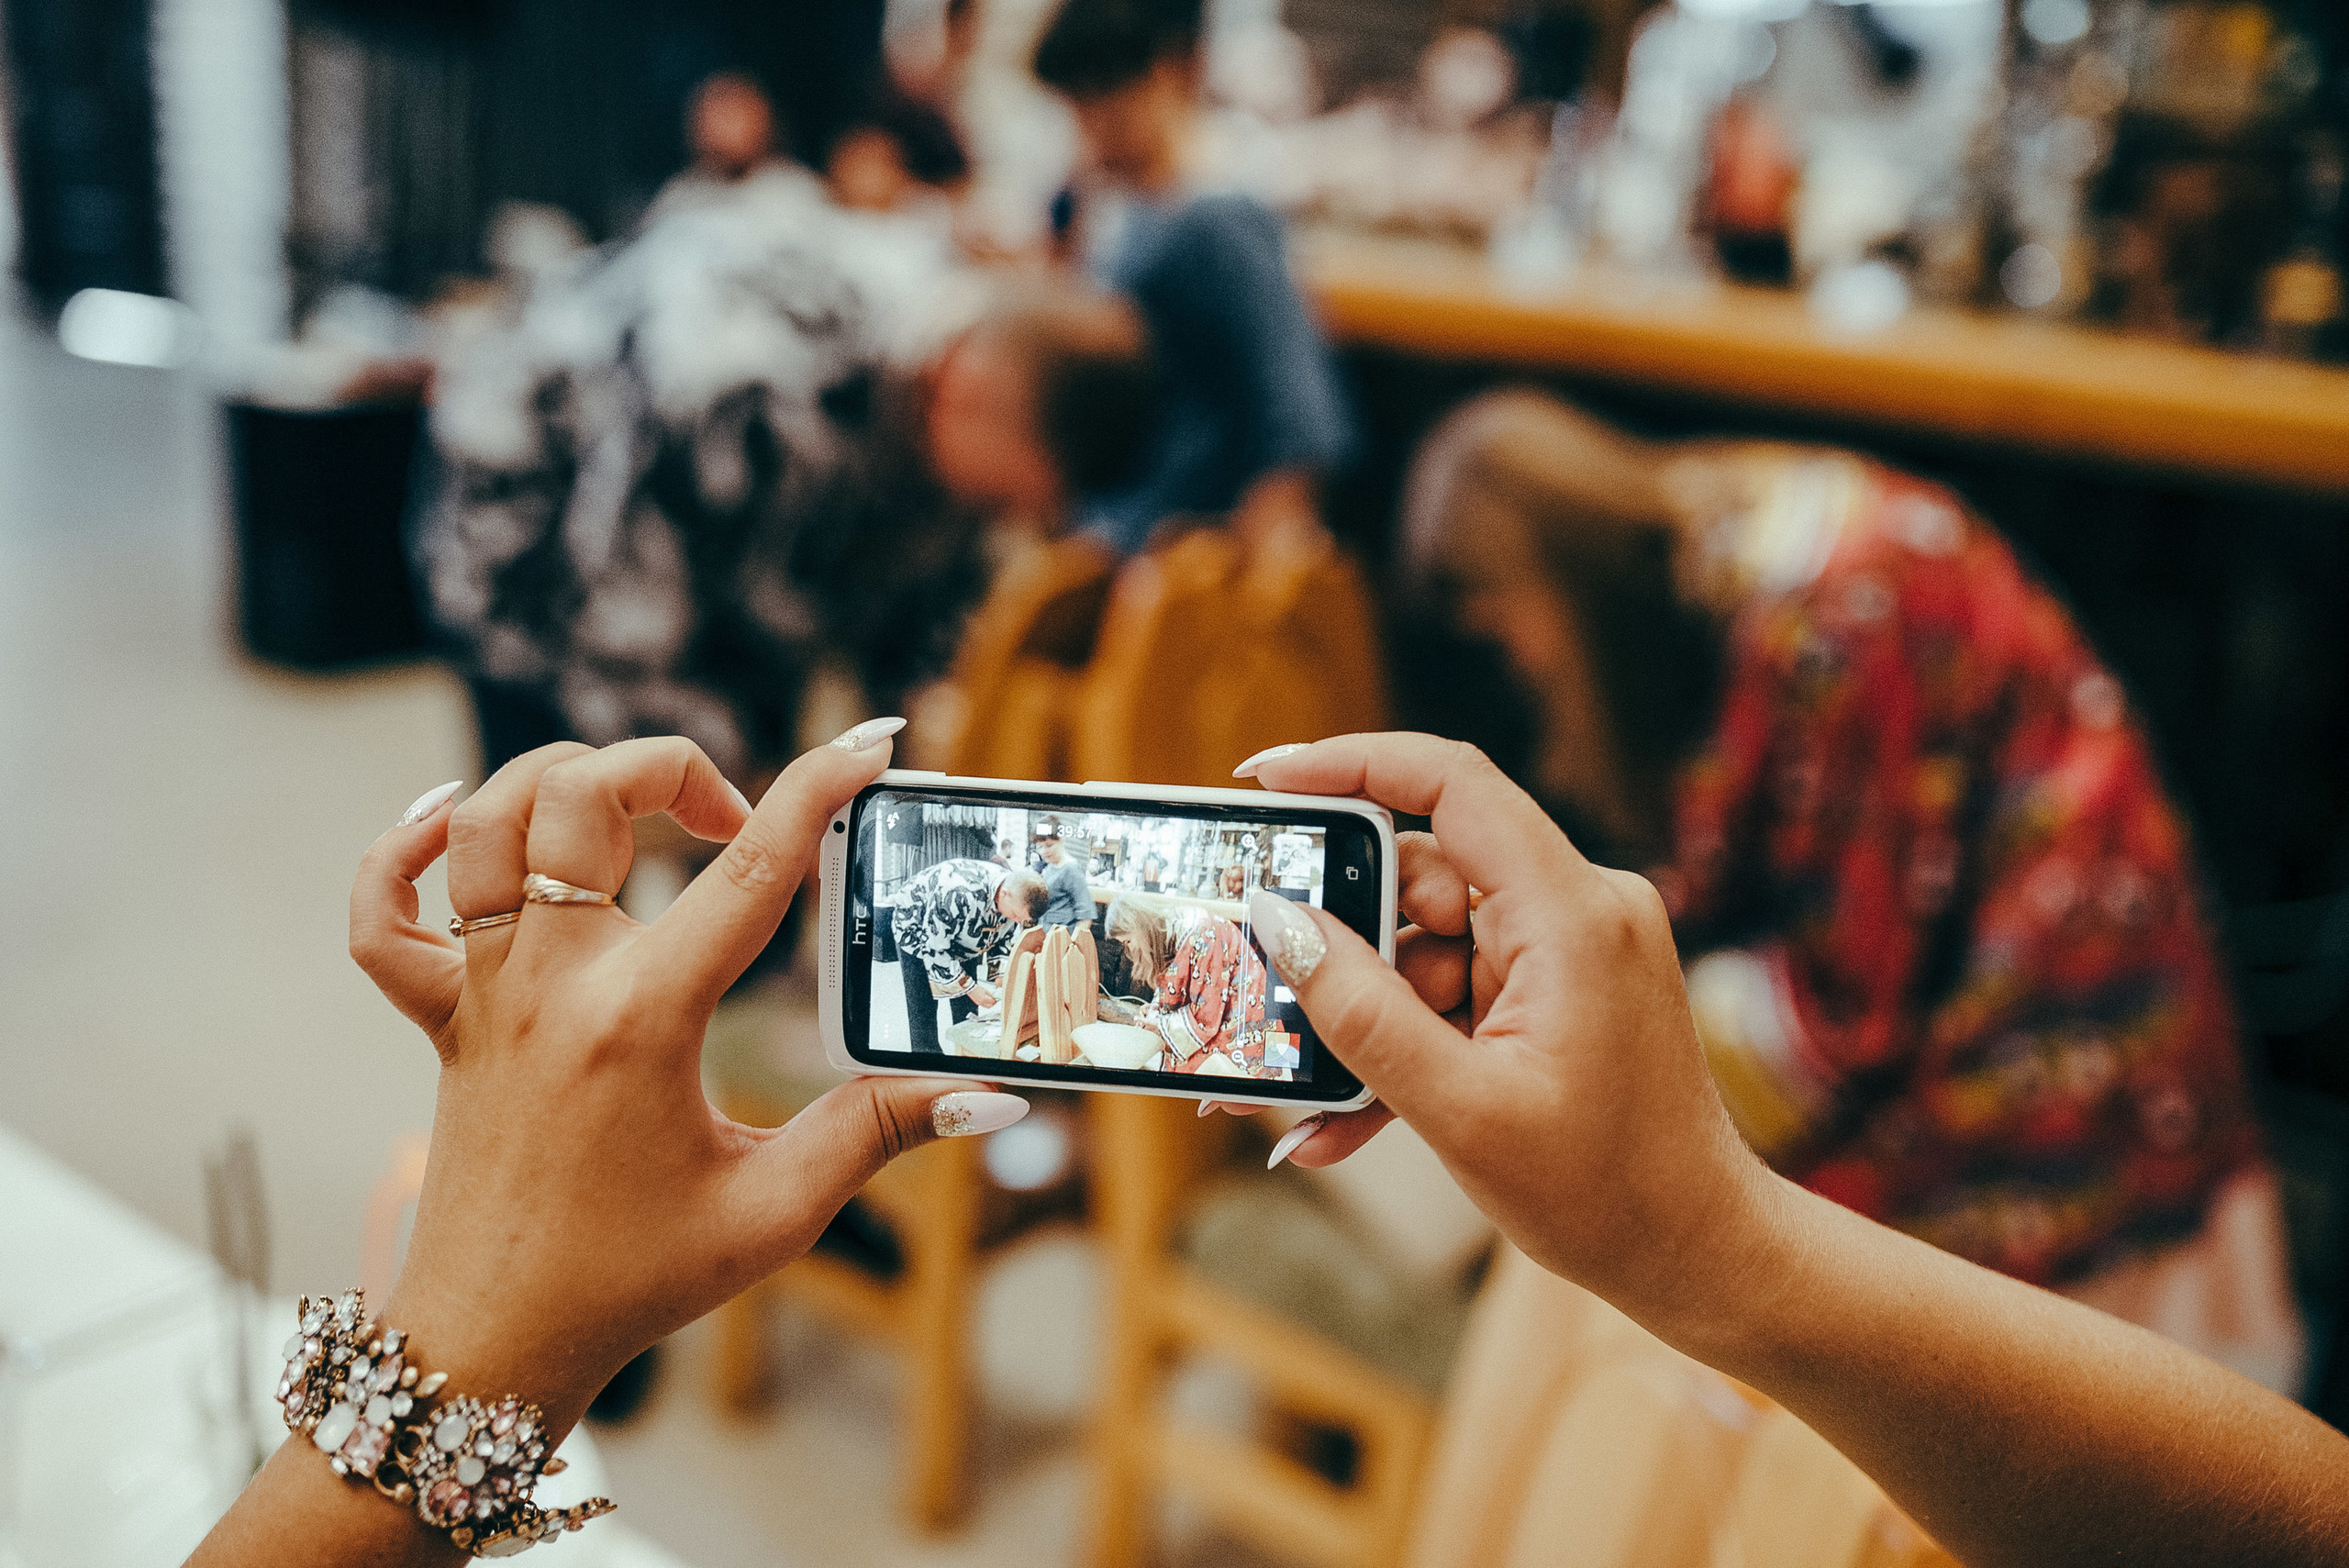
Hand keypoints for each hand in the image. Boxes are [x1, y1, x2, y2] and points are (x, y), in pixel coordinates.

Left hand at [346, 730, 1024, 1436]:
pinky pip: (383, 908)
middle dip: (672, 769)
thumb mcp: (774, 1210)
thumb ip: (879, 1133)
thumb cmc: (633, 1279)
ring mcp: (482, 994)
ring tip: (628, 812)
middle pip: (583, 798)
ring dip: (559, 783)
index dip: (820, 790)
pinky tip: (460, 824)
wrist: (491, 1340)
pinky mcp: (438, 1020)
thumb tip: (989, 1096)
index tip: (871, 743)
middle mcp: (551, 985)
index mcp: (641, 1020)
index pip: (749, 870)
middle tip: (731, 820)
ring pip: (484, 824)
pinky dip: (409, 848)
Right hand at [969, 984, 997, 1009]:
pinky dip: (986, 1004)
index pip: (992, 1002)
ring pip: (987, 1007)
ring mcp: (979, 1003)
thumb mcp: (986, 990)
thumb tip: (994, 997)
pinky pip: (983, 1005)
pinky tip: (986, 1001)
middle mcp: (982, 1002)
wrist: (971, 989)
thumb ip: (990, 994)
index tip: (996, 999)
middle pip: (990, 1006)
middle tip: (994, 1001)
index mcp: (985, 998)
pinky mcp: (977, 1003)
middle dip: (993, 1004)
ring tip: (991, 1001)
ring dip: (990, 1005)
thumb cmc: (977, 989)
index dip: (995, 1001)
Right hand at [1240, 734, 1770, 1325]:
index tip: (1264, 782)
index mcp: (1570, 914)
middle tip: (1266, 989)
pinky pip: (1456, 989)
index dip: (1351, 764)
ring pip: (1426, 944)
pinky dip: (1406, 1042)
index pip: (1452, 784)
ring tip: (1308, 1102)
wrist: (1702, 1255)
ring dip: (1364, 1017)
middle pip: (1421, 873)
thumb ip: (1361, 1013)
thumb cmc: (1608, 1194)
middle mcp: (1576, 909)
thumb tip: (1277, 923)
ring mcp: (1569, 950)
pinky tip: (1346, 1120)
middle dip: (1339, 941)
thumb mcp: (1460, 1109)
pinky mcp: (1558, 990)